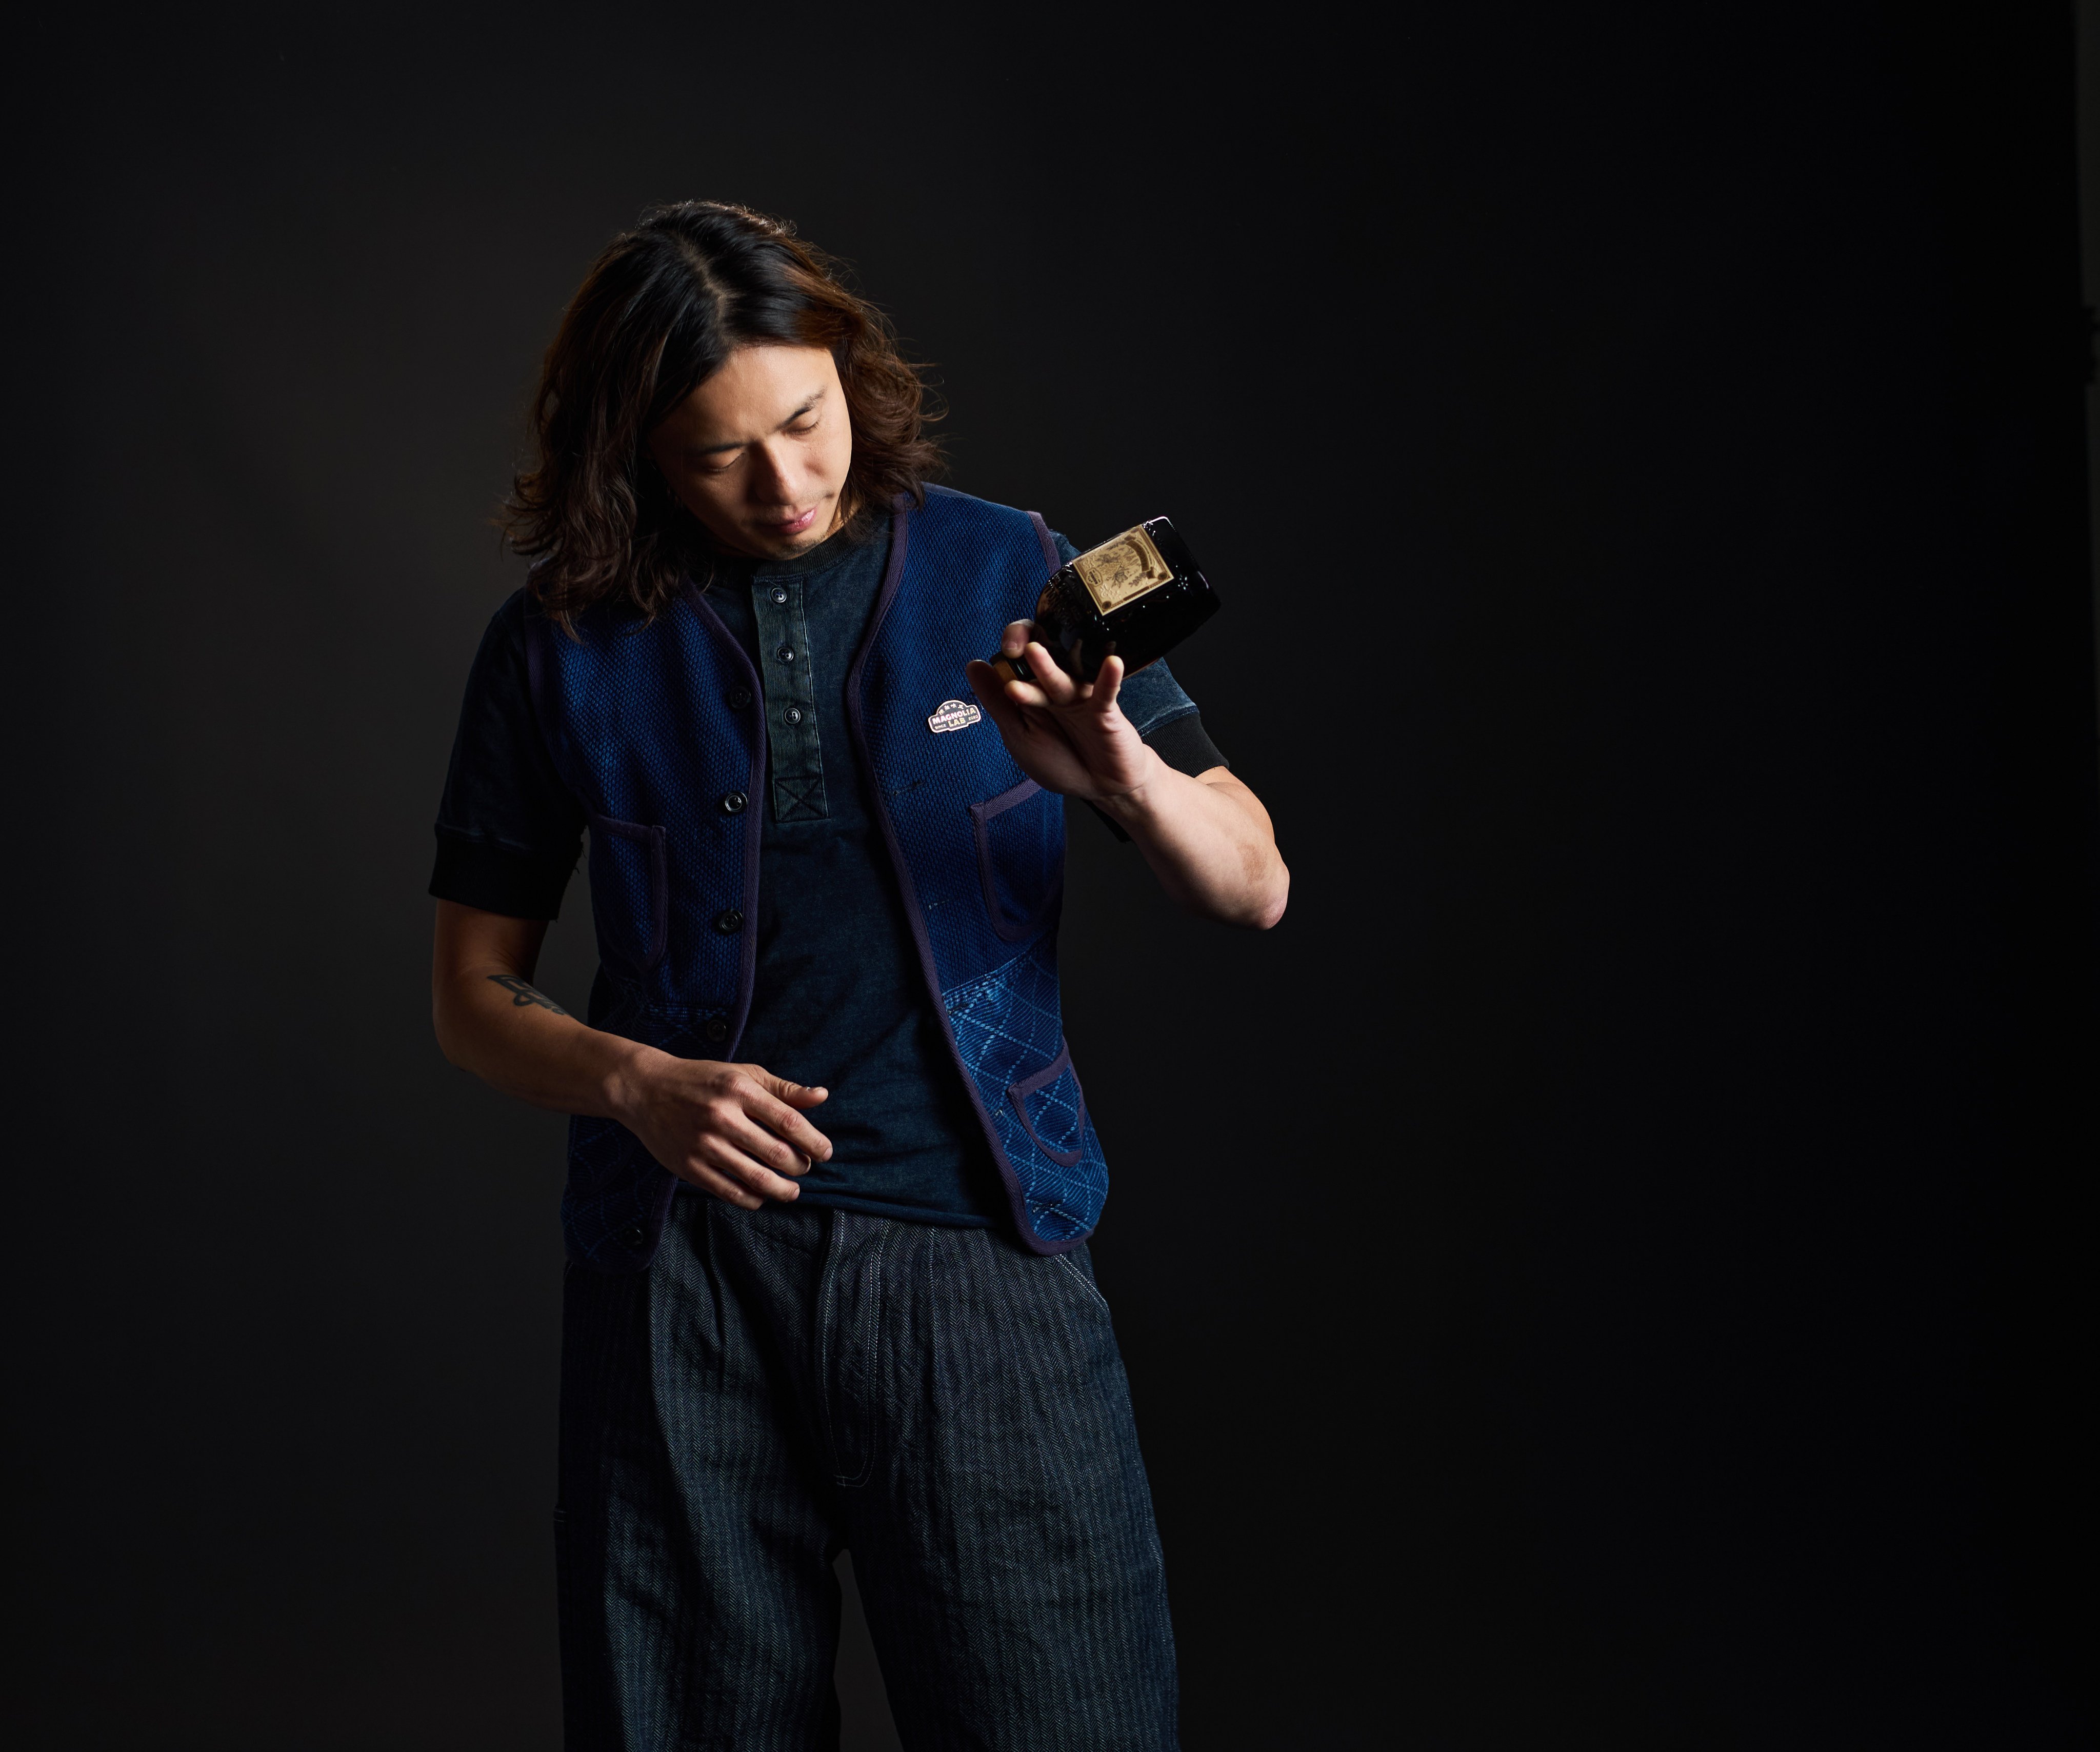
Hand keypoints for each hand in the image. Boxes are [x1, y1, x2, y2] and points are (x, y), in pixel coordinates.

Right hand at [612, 1055, 832, 1210]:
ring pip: (757, 1179)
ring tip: (792, 1190)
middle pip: (777, 1153)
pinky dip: (753, 1199)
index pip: (789, 1121)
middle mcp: (722, 1117)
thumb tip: (822, 1096)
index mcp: (740, 1090)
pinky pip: (730, 1192)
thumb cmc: (703, 1080)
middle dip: (800, 1166)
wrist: (645, 1090)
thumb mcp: (744, 1074)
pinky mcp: (689, 1167)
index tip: (826, 1152)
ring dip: (783, 1190)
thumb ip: (783, 1089)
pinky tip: (762, 1195)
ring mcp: (704, 1144)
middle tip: (805, 1167)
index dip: (814, 1141)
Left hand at [964, 625, 1158, 803]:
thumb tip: (973, 665)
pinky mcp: (1104, 710)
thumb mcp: (1018, 735)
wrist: (1098, 787)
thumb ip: (998, 703)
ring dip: (1048, 666)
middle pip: (1043, 654)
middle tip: (1014, 649)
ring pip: (1063, 677)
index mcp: (1031, 690)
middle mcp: (1055, 687)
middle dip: (1025, 647)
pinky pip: (1106, 692)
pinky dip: (1109, 678)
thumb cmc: (1057, 761)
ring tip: (1033, 652)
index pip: (1018, 657)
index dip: (1010, 646)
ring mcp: (1079, 697)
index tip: (1002, 654)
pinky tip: (1111, 663)